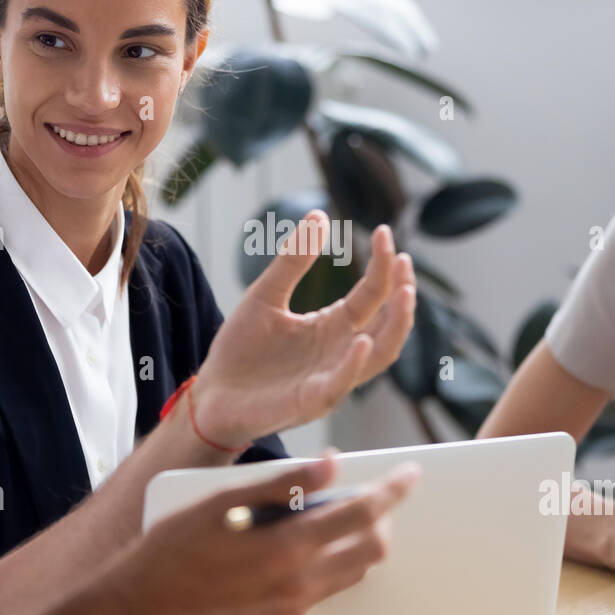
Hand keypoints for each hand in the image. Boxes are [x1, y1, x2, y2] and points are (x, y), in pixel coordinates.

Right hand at [121, 453, 421, 614]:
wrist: (145, 607)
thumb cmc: (174, 549)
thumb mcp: (223, 501)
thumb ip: (283, 482)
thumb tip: (329, 464)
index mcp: (288, 545)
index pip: (363, 513)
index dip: (392, 490)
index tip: (408, 475)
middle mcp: (299, 581)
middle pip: (372, 549)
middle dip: (382, 518)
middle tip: (371, 495)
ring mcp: (293, 606)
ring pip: (353, 572)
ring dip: (357, 542)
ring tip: (331, 515)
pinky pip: (324, 590)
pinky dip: (328, 563)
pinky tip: (300, 546)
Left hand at [193, 212, 414, 445]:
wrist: (212, 395)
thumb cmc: (241, 350)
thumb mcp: (265, 295)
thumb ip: (293, 261)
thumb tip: (319, 213)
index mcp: (333, 325)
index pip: (372, 293)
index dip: (382, 264)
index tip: (383, 231)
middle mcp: (340, 351)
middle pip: (387, 323)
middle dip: (401, 292)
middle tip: (403, 260)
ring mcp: (330, 377)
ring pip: (379, 355)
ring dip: (395, 326)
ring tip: (403, 294)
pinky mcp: (310, 401)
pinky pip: (341, 384)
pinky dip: (354, 364)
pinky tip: (361, 340)